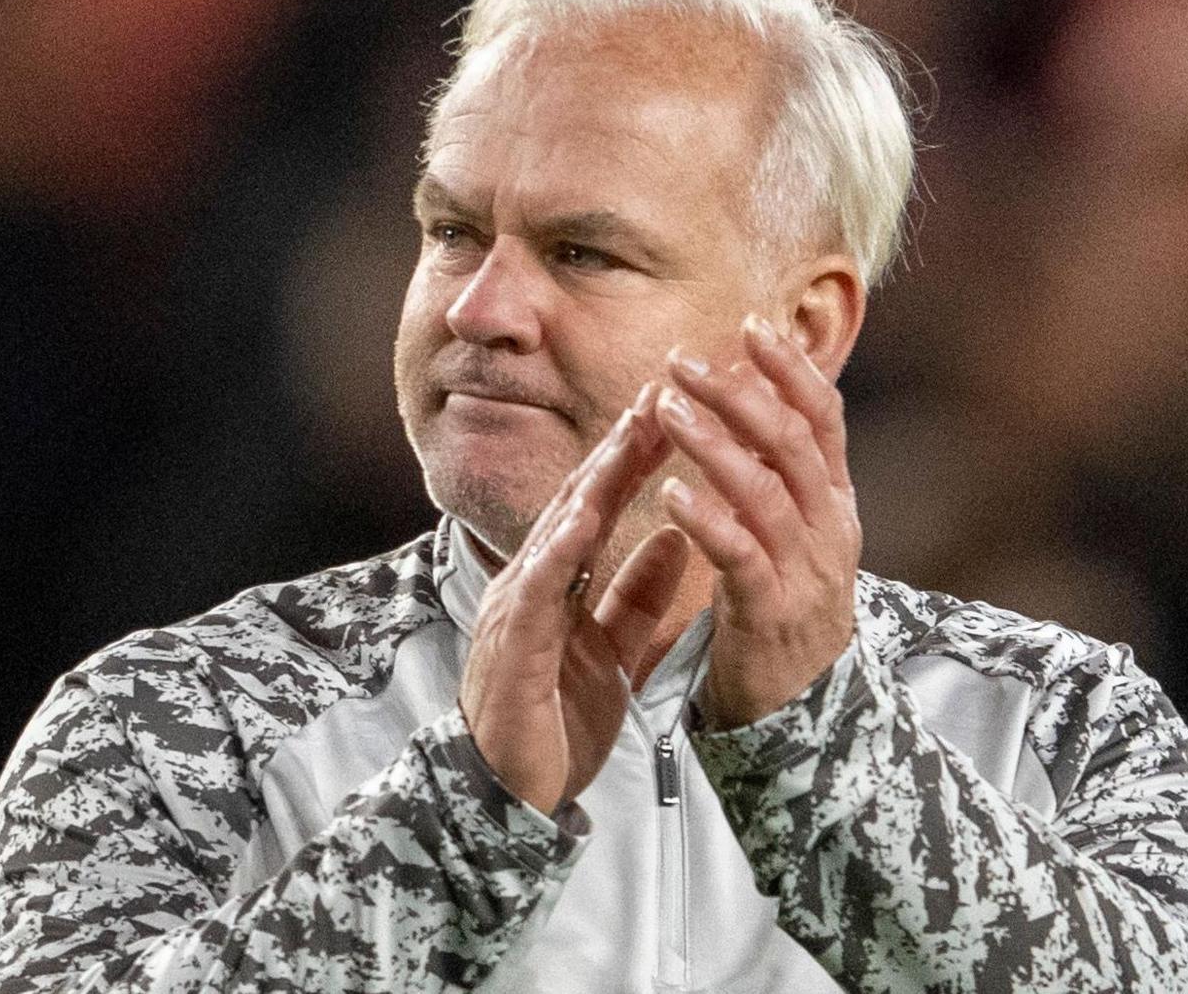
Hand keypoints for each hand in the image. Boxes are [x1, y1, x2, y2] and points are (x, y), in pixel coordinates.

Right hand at [458, 385, 692, 814]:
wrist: (509, 797)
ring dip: (594, 481)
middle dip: (622, 447)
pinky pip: (535, 595)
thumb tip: (677, 542)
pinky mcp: (511, 649)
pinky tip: (579, 521)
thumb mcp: (613, 653)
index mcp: (561, 586)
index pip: (601, 507)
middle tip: (662, 391)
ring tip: (631, 435)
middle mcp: (534, 586)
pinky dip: (557, 554)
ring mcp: (517, 612)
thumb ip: (637, 598)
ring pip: (558, 533)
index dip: (637, 458)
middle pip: (581, 502)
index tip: (678, 411)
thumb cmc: (555, 725)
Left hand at [655, 315, 861, 728]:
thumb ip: (781, 478)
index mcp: (834, 505)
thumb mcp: (796, 537)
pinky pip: (741, 555)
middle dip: (740, 394)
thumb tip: (754, 404)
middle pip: (794, 443)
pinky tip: (670, 492)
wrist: (804, 713)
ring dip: (714, 444)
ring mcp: (806, 571)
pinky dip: (707, 519)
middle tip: (683, 360)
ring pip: (767, 492)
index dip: (790, 369)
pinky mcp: (771, 614)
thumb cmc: (785, 612)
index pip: (823, 419)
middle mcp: (831, 529)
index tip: (750, 325)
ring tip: (666, 408)